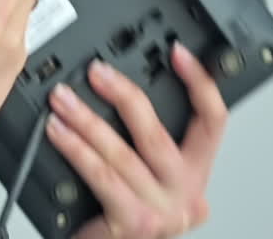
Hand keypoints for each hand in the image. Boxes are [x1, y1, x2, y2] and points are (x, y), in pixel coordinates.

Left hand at [46, 43, 227, 237]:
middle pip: (159, 134)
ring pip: (122, 154)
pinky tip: (58, 132)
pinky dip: (75, 149)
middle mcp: (187, 194)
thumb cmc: (122, 219)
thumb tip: (117, 90)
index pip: (214, 122)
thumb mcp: (147, 180)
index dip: (200, 83)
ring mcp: (162, 211)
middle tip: (97, 72)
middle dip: (124, 96)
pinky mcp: (135, 224)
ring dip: (86, 120)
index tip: (178, 51)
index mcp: (196, 175)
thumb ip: (146, 147)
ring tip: (63, 100)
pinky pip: (101, 177)